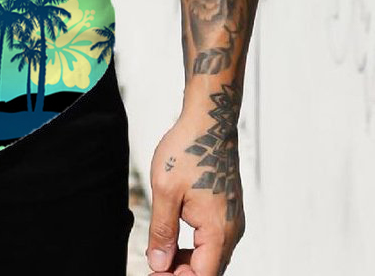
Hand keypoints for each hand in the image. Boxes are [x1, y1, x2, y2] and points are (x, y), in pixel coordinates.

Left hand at [145, 109, 245, 275]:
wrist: (208, 123)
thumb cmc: (187, 151)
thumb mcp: (165, 191)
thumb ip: (162, 231)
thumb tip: (158, 263)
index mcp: (218, 231)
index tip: (153, 273)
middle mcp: (231, 230)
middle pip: (209, 270)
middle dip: (180, 273)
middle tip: (153, 265)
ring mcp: (231, 220)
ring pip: (211, 256)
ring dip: (187, 262)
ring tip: (159, 255)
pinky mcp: (227, 211)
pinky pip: (213, 240)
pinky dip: (194, 247)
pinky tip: (173, 239)